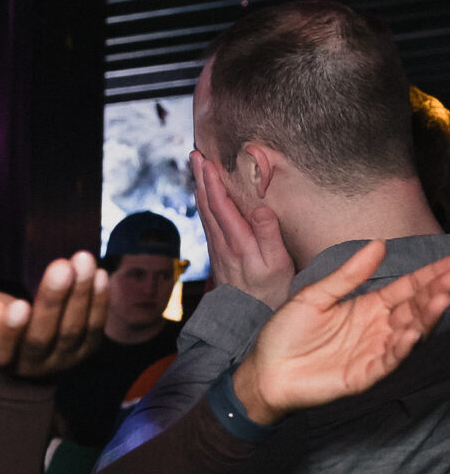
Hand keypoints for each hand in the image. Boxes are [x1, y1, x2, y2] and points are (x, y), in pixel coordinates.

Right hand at [0, 253, 107, 378]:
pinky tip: (100, 275)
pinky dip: (99, 302)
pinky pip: (94, 327)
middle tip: (62, 266)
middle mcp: (30, 363)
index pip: (2, 347)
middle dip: (53, 301)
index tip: (19, 304)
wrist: (22, 361)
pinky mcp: (85, 350)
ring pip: (72, 330)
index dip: (11, 329)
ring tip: (84, 261)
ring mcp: (61, 359)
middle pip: (42, 336)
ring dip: (81, 294)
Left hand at [191, 150, 292, 309]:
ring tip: (196, 168)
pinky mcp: (219, 255)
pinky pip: (208, 223)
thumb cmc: (272, 291)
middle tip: (194, 154)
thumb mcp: (278, 263)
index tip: (206, 161)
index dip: (212, 182)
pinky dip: (204, 204)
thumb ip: (268, 234)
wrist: (250, 319)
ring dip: (200, 188)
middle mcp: (222, 244)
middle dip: (200, 178)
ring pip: (205, 213)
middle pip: (207, 205)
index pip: (220, 205)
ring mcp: (218, 250)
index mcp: (237, 242)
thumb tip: (258, 208)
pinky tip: (204, 197)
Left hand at [233, 240, 449, 424]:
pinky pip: (388, 360)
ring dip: (426, 316)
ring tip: (441, 298)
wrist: (264, 371)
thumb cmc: (286, 334)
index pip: (406, 288)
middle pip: (414, 308)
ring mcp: (372, 351)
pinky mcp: (363, 375)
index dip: (429, 275)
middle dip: (435, 292)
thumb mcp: (315, 296)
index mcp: (368, 306)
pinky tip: (412, 332)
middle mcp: (376, 327)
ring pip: (408, 332)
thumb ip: (347, 275)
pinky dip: (401, 347)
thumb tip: (378, 245)